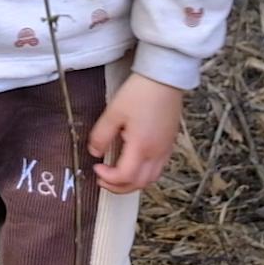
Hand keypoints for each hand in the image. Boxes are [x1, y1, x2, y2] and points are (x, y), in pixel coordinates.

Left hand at [88, 73, 182, 194]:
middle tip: (103, 179)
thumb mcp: (114, 112)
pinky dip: (144, 173)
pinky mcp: (170, 142)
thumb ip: (101, 135)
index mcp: (142, 146)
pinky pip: (159, 168)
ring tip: (118, 175)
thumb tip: (94, 152)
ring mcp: (165, 149)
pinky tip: (134, 163)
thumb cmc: (141, 92)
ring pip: (151, 179)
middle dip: (119, 187)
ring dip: (133, 183)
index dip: (108, 177)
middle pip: (139, 184)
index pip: (125, 176)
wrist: (165, 77)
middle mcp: (157, 152)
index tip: (96, 168)